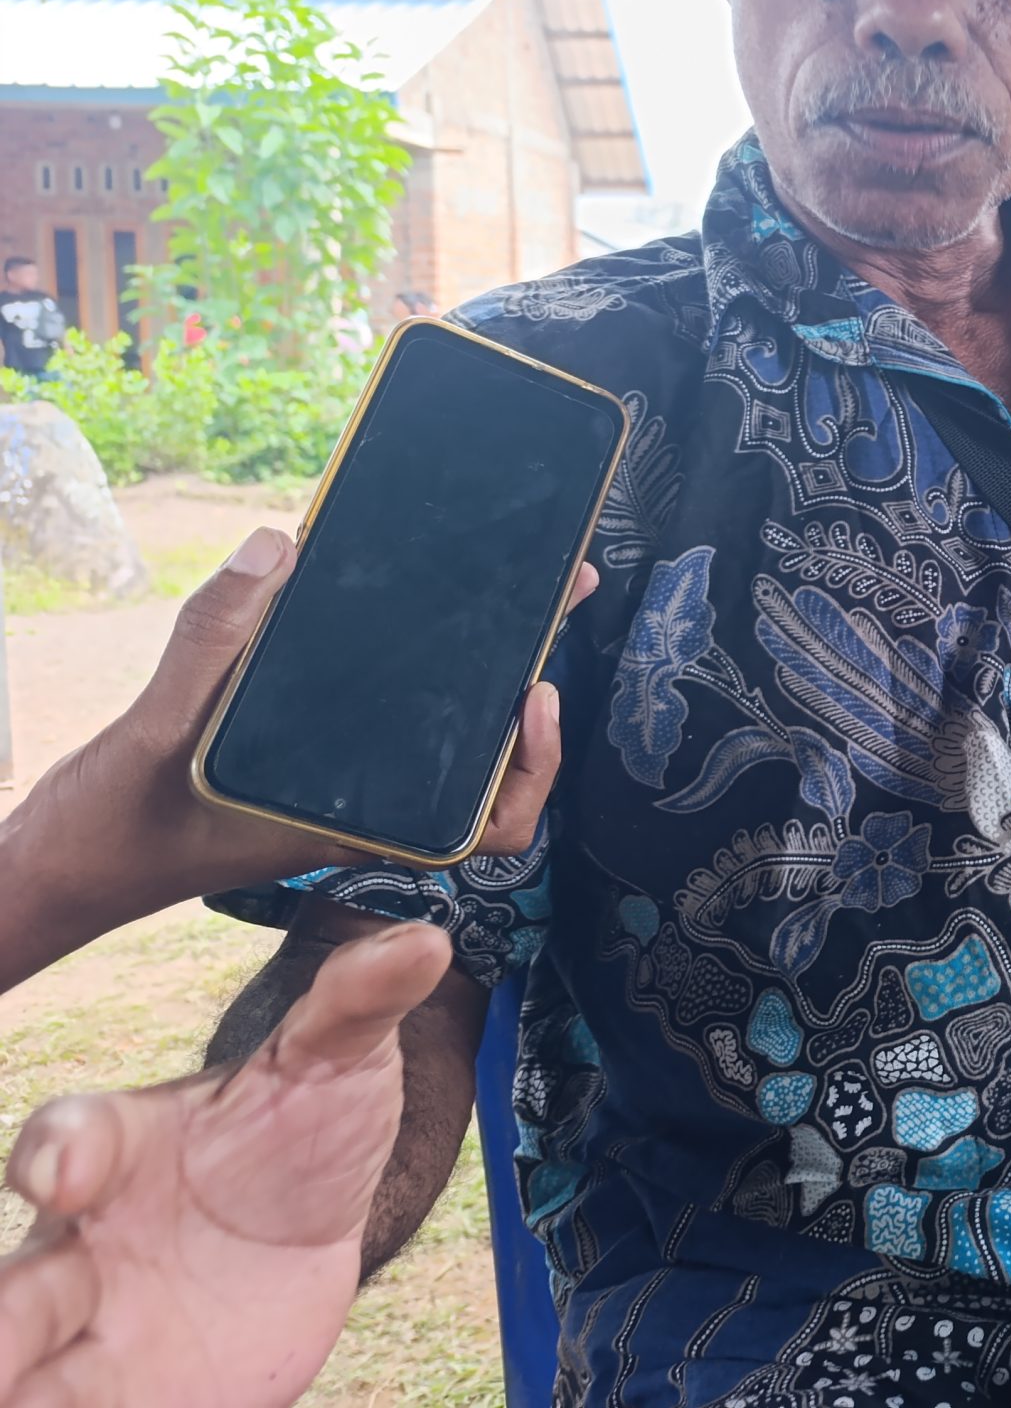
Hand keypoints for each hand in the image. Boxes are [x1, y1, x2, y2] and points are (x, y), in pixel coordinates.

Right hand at [0, 531, 593, 992]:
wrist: (52, 867)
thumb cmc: (109, 829)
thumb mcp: (157, 731)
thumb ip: (215, 641)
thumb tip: (281, 544)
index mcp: (352, 823)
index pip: (484, 820)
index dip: (532, 763)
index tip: (539, 692)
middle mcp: (357, 804)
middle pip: (476, 753)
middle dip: (523, 678)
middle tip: (558, 590)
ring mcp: (330, 782)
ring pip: (430, 730)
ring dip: (472, 667)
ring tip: (502, 585)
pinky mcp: (293, 756)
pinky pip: (367, 709)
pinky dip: (394, 663)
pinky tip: (391, 600)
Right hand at [0, 922, 450, 1405]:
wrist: (303, 1227)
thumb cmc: (298, 1122)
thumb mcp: (335, 1057)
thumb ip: (359, 1001)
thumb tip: (425, 942)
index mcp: (124, 1148)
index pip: (70, 1139)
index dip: (62, 1151)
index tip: (65, 1168)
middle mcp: (82, 1247)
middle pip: (18, 1294)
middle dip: (3, 1326)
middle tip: (1, 1349)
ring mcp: (90, 1331)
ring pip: (31, 1377)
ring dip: (25, 1392)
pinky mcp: (117, 1395)